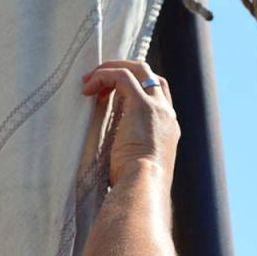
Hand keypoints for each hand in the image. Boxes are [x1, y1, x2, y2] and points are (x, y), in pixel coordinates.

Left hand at [81, 60, 180, 184]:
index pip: (156, 92)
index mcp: (169, 127)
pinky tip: (87, 89)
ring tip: (88, 81)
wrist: (145, 186)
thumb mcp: (137, 163)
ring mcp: (157, 107)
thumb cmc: (136, 184)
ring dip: (110, 70)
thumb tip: (113, 155)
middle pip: (150, 74)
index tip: (109, 93)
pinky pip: (122, 77)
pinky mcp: (142, 105)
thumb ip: (130, 150)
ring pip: (138, 69)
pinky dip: (103, 76)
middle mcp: (167, 113)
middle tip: (97, 79)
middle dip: (123, 70)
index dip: (134, 85)